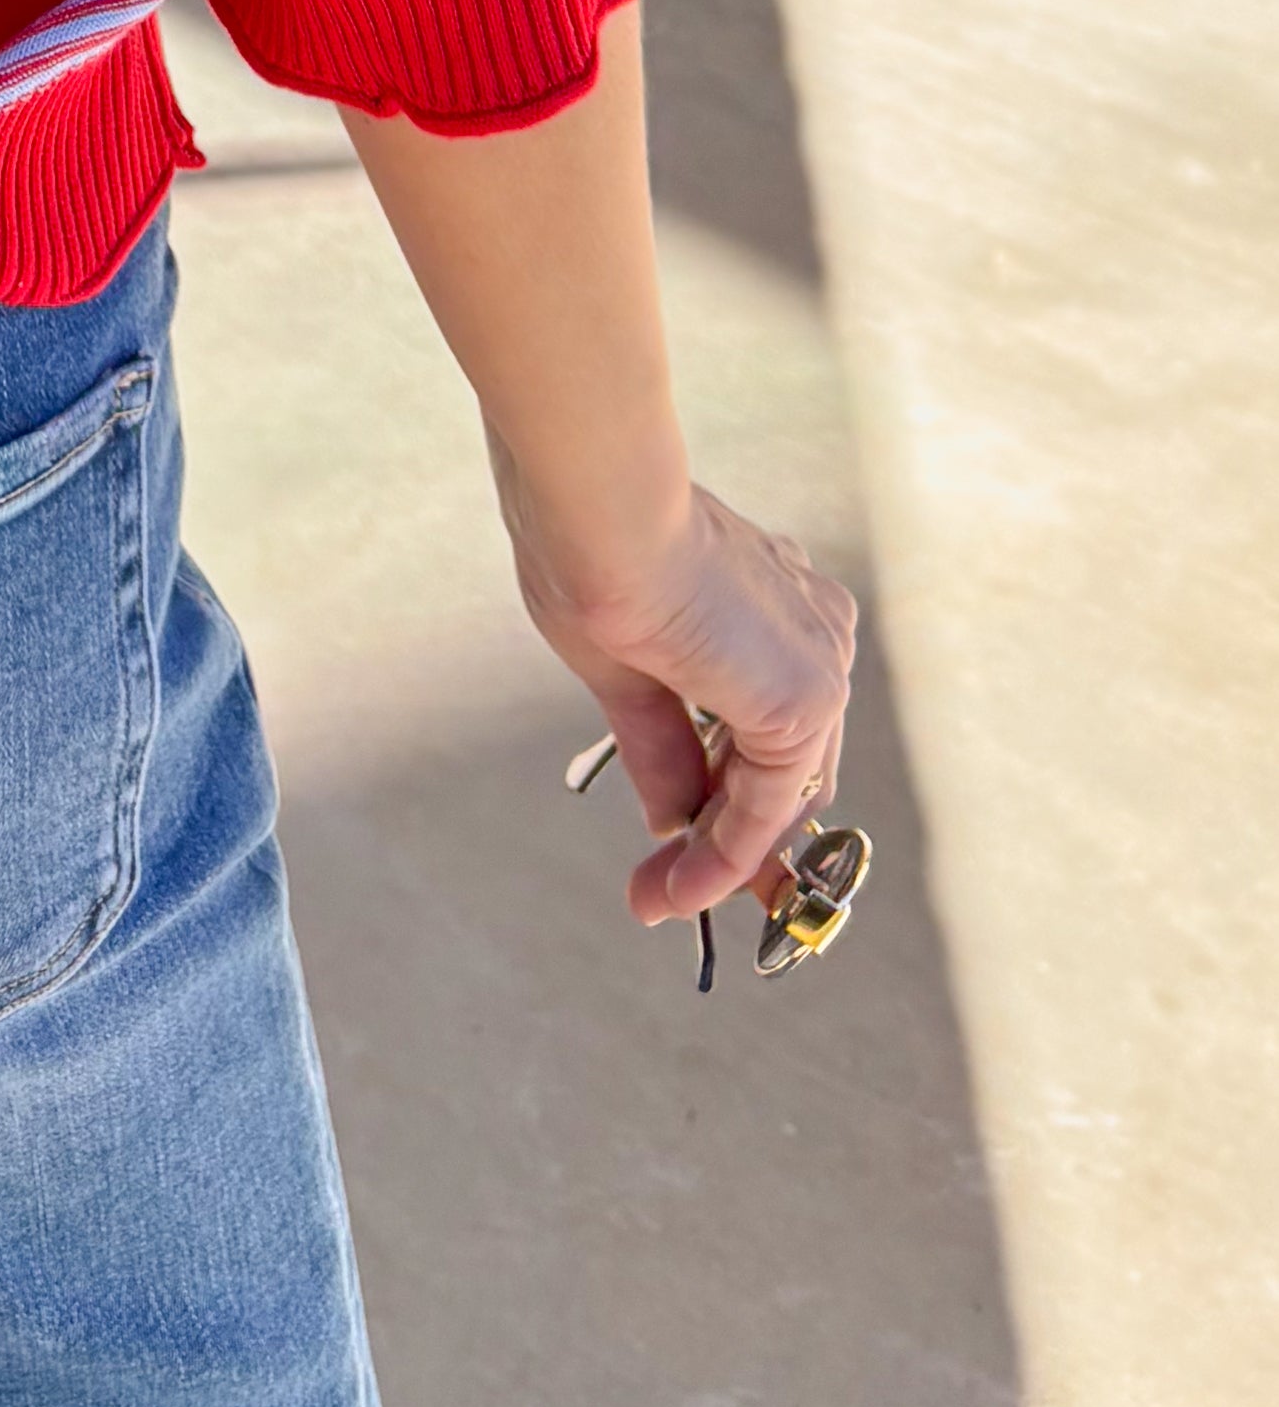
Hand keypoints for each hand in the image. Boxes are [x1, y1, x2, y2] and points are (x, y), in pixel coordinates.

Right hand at [496, 455, 858, 934]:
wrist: (601, 506)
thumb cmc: (588, 549)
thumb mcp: (624, 668)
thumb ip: (663, 748)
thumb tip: (673, 822)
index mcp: (772, 605)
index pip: (772, 725)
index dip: (737, 798)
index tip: (696, 850)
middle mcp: (812, 632)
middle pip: (785, 769)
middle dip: (730, 842)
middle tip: (673, 893)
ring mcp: (818, 662)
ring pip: (779, 792)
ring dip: (721, 860)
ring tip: (657, 900)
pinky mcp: (805, 699)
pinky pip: (767, 805)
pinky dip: (727, 857)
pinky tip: (679, 888)